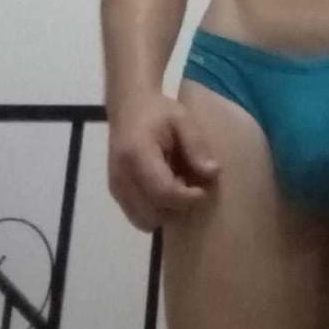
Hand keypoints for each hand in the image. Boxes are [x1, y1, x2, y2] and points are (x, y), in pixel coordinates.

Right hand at [107, 93, 221, 231]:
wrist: (129, 107)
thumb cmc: (158, 111)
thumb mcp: (182, 119)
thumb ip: (196, 146)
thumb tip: (213, 174)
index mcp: (137, 154)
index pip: (163, 192)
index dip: (187, 198)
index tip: (203, 190)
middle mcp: (122, 176)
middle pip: (154, 213)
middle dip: (177, 206)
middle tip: (190, 185)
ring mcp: (115, 187)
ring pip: (145, 220)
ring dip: (166, 211)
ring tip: (176, 186)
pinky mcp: (115, 193)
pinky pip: (137, 216)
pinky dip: (154, 210)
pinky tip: (163, 189)